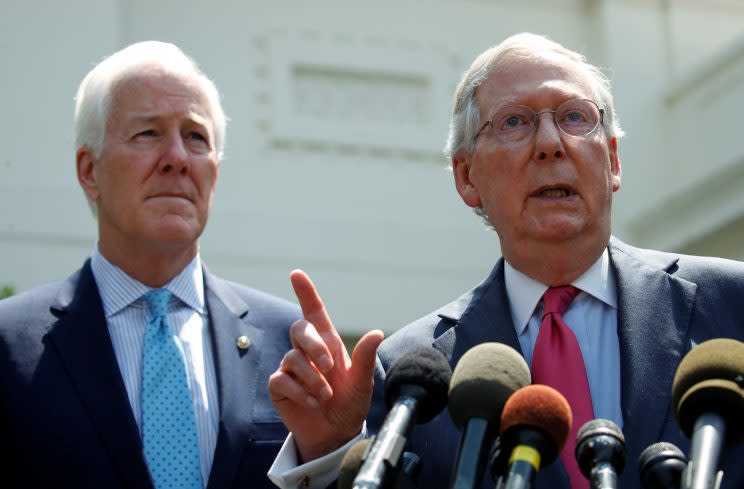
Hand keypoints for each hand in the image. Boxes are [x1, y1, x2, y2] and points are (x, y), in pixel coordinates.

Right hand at [269, 269, 383, 461]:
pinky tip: (312, 402)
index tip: (296, 274)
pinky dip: (300, 392)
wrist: (335, 433)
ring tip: (326, 395)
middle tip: (330, 366)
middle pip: (300, 329)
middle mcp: (307, 350)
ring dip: (313, 379)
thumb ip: (365, 357)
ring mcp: (291, 367)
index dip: (305, 292)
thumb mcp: (362, 382)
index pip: (313, 311)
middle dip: (314, 345)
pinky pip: (283, 380)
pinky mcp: (280, 385)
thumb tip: (377, 332)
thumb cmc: (350, 404)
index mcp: (328, 343)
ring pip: (293, 358)